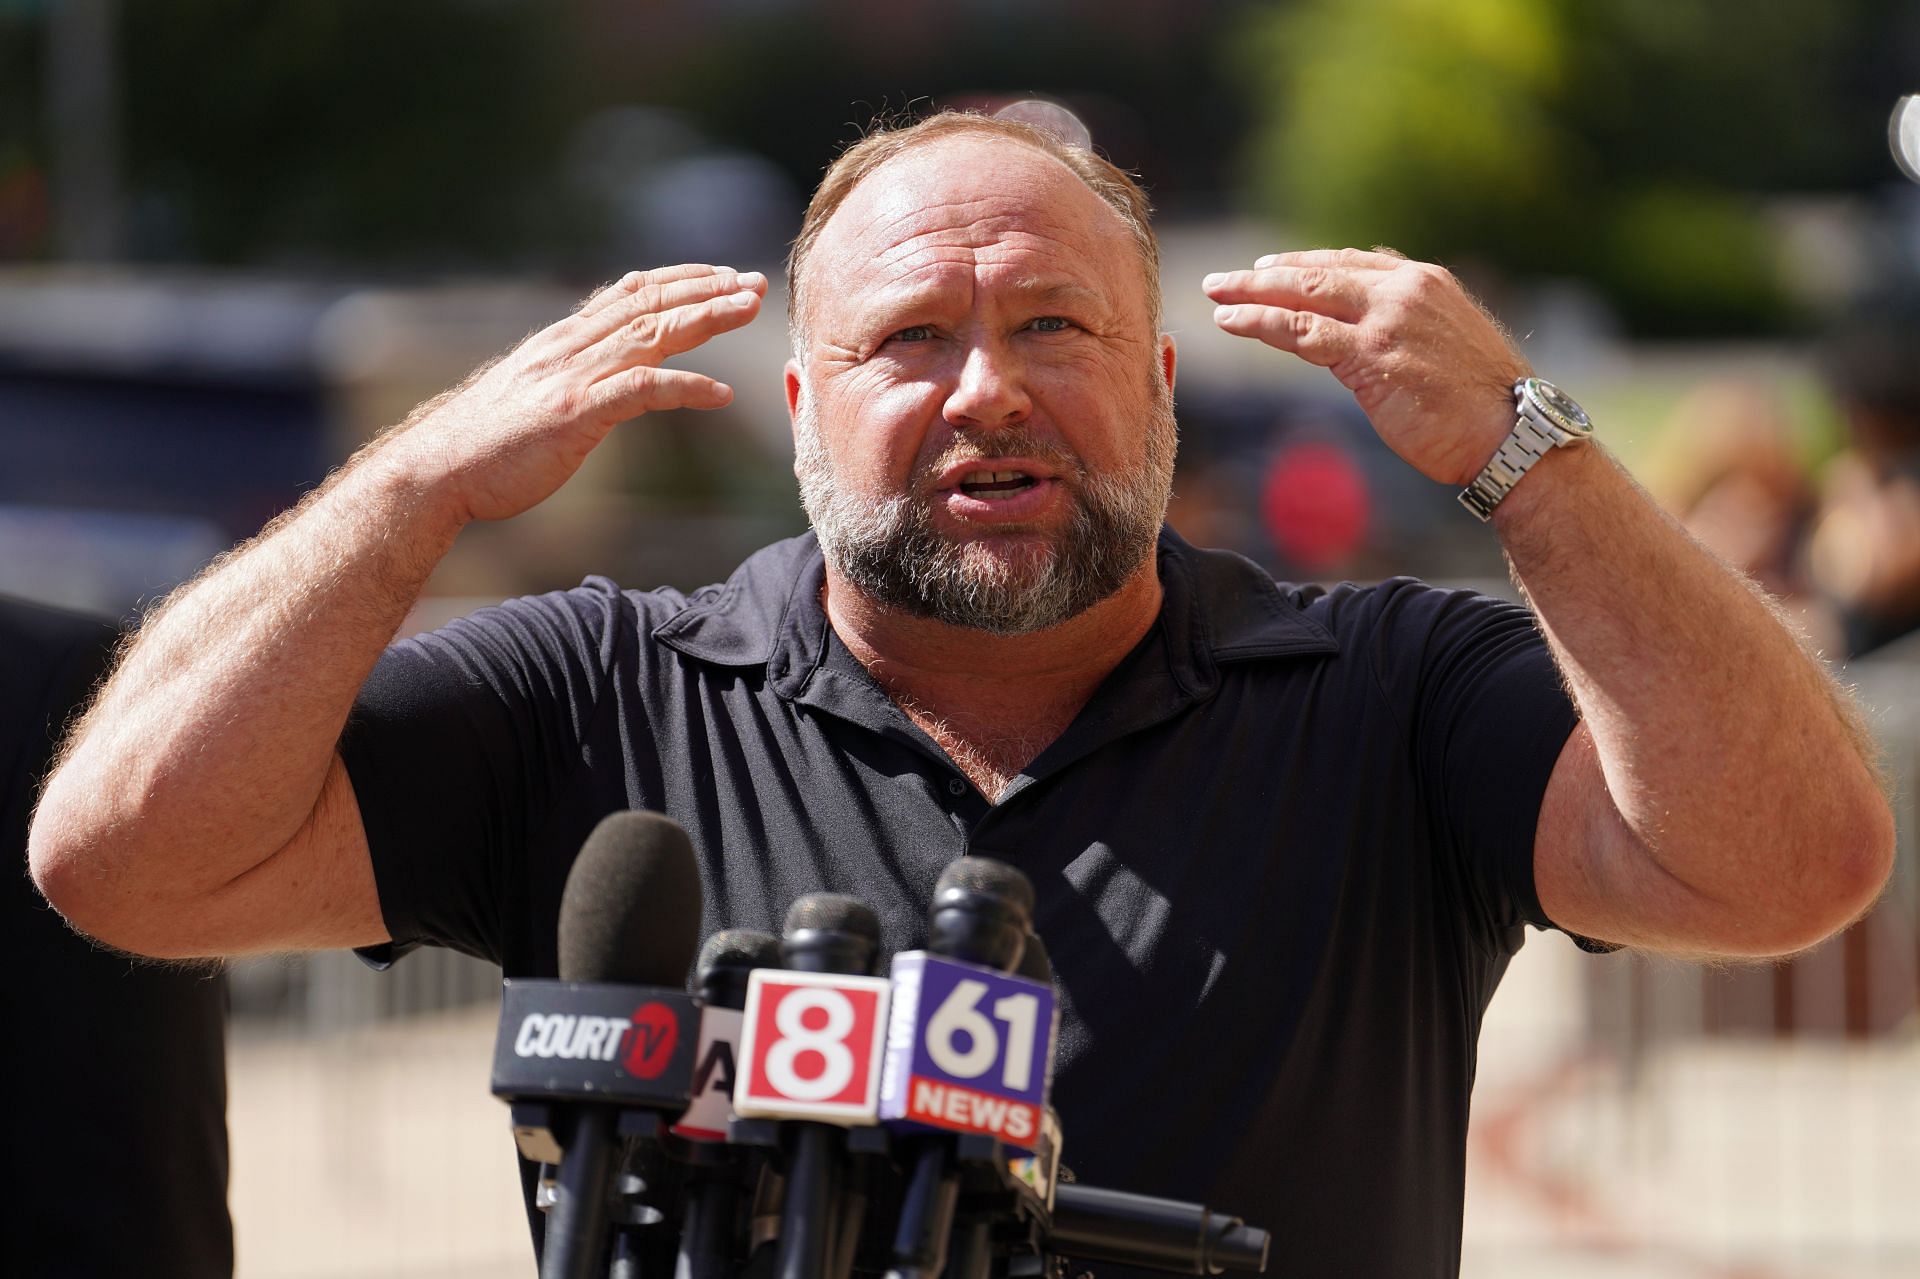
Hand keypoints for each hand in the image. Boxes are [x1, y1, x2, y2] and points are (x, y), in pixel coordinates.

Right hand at [396, 264, 766, 523]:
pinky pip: (642, 391)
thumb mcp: (530, 395)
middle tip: (755, 282)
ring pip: (652, 333)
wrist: (435, 469)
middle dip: (707, 288)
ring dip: (707, 317)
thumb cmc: (482, 444)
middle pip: (649, 304)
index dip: (678, 279)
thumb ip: (566, 377)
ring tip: (750, 310)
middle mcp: (569, 348)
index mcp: (561, 341)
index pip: (629, 293)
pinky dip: (686, 388)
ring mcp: (572, 377)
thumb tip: (595, 378)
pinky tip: (721, 395)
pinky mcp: (574, 413)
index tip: (720, 274)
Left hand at [1203, 249, 1526, 486]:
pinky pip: (1302, 331)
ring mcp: (1387, 319)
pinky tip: (1232, 322)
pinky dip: (1261, 323)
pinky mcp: (1371, 355)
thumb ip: (1408, 329)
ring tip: (1216, 296)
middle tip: (1224, 279)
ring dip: (1253, 294)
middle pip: (1320, 273)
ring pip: (1305, 295)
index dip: (1306, 265)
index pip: (1352, 262)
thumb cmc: (1485, 406)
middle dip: (1266, 274)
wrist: (1512, 434)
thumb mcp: (1447, 348)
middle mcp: (1404, 290)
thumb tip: (1373, 333)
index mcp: (1425, 282)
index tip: (1271, 268)